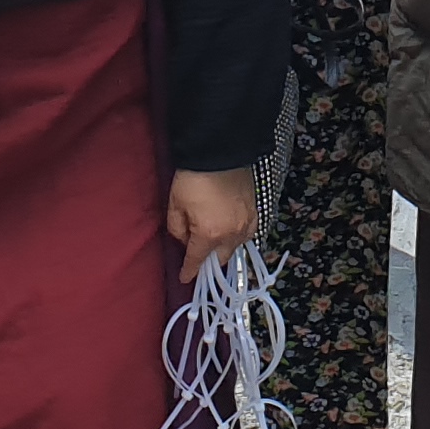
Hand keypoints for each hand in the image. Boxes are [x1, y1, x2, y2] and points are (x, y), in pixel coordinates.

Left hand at [166, 165, 258, 282]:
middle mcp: (230, 234)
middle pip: (218, 260)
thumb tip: (184, 240)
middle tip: (198, 258)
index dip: (189, 271)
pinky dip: (238, 237)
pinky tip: (231, 232)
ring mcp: (245, 223)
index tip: (184, 277)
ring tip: (213, 243)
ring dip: (223, 250)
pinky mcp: (254, 211)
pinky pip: (248, 234)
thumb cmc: (193, 177)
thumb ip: (177, 229)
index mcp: (209, 234)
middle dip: (207, 262)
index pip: (197, 261)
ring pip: (234, 248)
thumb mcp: (175, 205)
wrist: (219, 151)